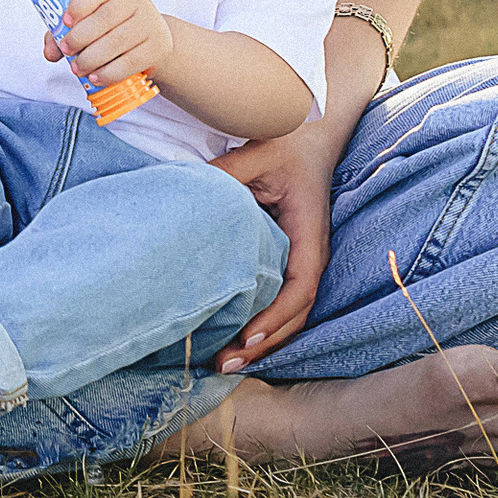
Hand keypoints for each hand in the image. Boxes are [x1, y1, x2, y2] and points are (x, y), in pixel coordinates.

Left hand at [42, 0, 170, 88]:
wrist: (152, 40)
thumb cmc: (113, 27)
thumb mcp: (89, 20)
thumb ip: (62, 31)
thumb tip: (50, 52)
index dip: (80, 4)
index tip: (65, 21)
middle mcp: (135, 0)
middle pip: (106, 17)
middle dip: (81, 36)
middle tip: (66, 50)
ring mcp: (149, 23)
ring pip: (117, 41)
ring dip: (92, 58)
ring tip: (77, 68)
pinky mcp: (157, 47)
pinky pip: (131, 62)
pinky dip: (109, 72)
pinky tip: (95, 77)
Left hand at [207, 122, 341, 369]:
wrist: (309, 131)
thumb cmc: (284, 142)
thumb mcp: (254, 154)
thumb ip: (224, 177)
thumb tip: (186, 199)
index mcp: (309, 235)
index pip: (299, 288)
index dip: (276, 316)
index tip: (246, 335)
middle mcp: (312, 253)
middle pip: (295, 313)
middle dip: (263, 344)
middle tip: (224, 366)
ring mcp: (304, 257)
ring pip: (290, 312)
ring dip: (263, 340)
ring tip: (225, 363)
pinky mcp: (291, 256)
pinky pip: (281, 297)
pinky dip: (263, 321)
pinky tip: (235, 336)